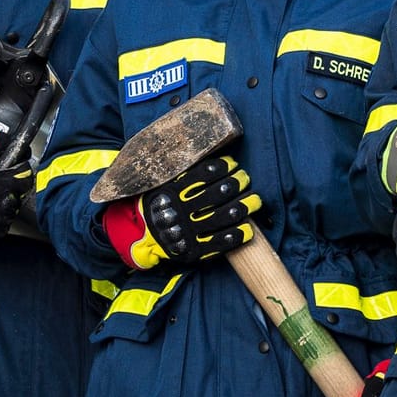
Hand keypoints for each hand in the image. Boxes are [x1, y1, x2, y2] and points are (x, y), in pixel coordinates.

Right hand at [101, 155, 259, 270]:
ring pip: (220, 217)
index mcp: (171, 191)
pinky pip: (217, 243)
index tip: (233, 164)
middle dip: (237, 184)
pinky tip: (248, 229)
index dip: (222, 168)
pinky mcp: (192, 250)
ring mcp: (187, 231)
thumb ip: (181, 171)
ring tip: (256, 201)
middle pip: (216, 195)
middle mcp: (179, 210)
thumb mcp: (161, 183)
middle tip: (246, 179)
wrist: (140, 237)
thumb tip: (207, 146)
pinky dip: (235, 236)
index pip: (202, 175)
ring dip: (242, 208)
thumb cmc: (158, 203)